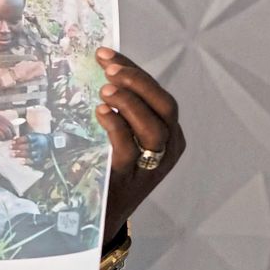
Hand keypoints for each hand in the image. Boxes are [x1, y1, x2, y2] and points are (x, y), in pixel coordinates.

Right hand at [0, 112, 15, 139]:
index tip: (13, 135)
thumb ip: (1, 122)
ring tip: (2, 139)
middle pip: (7, 130)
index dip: (13, 131)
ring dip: (3, 138)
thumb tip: (10, 129)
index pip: (10, 124)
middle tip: (8, 139)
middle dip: (9, 136)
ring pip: (2, 134)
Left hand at [11, 132, 49, 164]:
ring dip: (20, 154)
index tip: (12, 141)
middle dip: (18, 147)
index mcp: (36, 138)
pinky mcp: (40, 159)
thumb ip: (23, 138)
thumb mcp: (32, 136)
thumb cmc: (36, 140)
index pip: (28, 138)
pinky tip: (21, 162)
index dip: (20, 140)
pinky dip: (27, 162)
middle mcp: (39, 145)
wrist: (50, 145)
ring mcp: (40, 153)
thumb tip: (13, 139)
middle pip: (28, 146)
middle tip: (10, 147)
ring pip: (30, 154)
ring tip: (12, 155)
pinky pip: (34, 162)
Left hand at [94, 48, 185, 246]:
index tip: (107, 54)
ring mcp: (154, 166)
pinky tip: (101, 113)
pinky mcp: (132, 179)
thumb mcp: (120, 135)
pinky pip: (130, 148)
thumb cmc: (109, 169)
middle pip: (165, 107)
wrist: (101, 216)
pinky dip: (117, 127)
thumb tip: (100, 70)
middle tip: (110, 68)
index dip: (135, 71)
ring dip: (130, 103)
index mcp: (170, 133)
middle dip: (138, 82)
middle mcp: (170, 148)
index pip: (158, 94)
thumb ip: (119, 109)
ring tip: (105, 90)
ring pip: (154, 128)